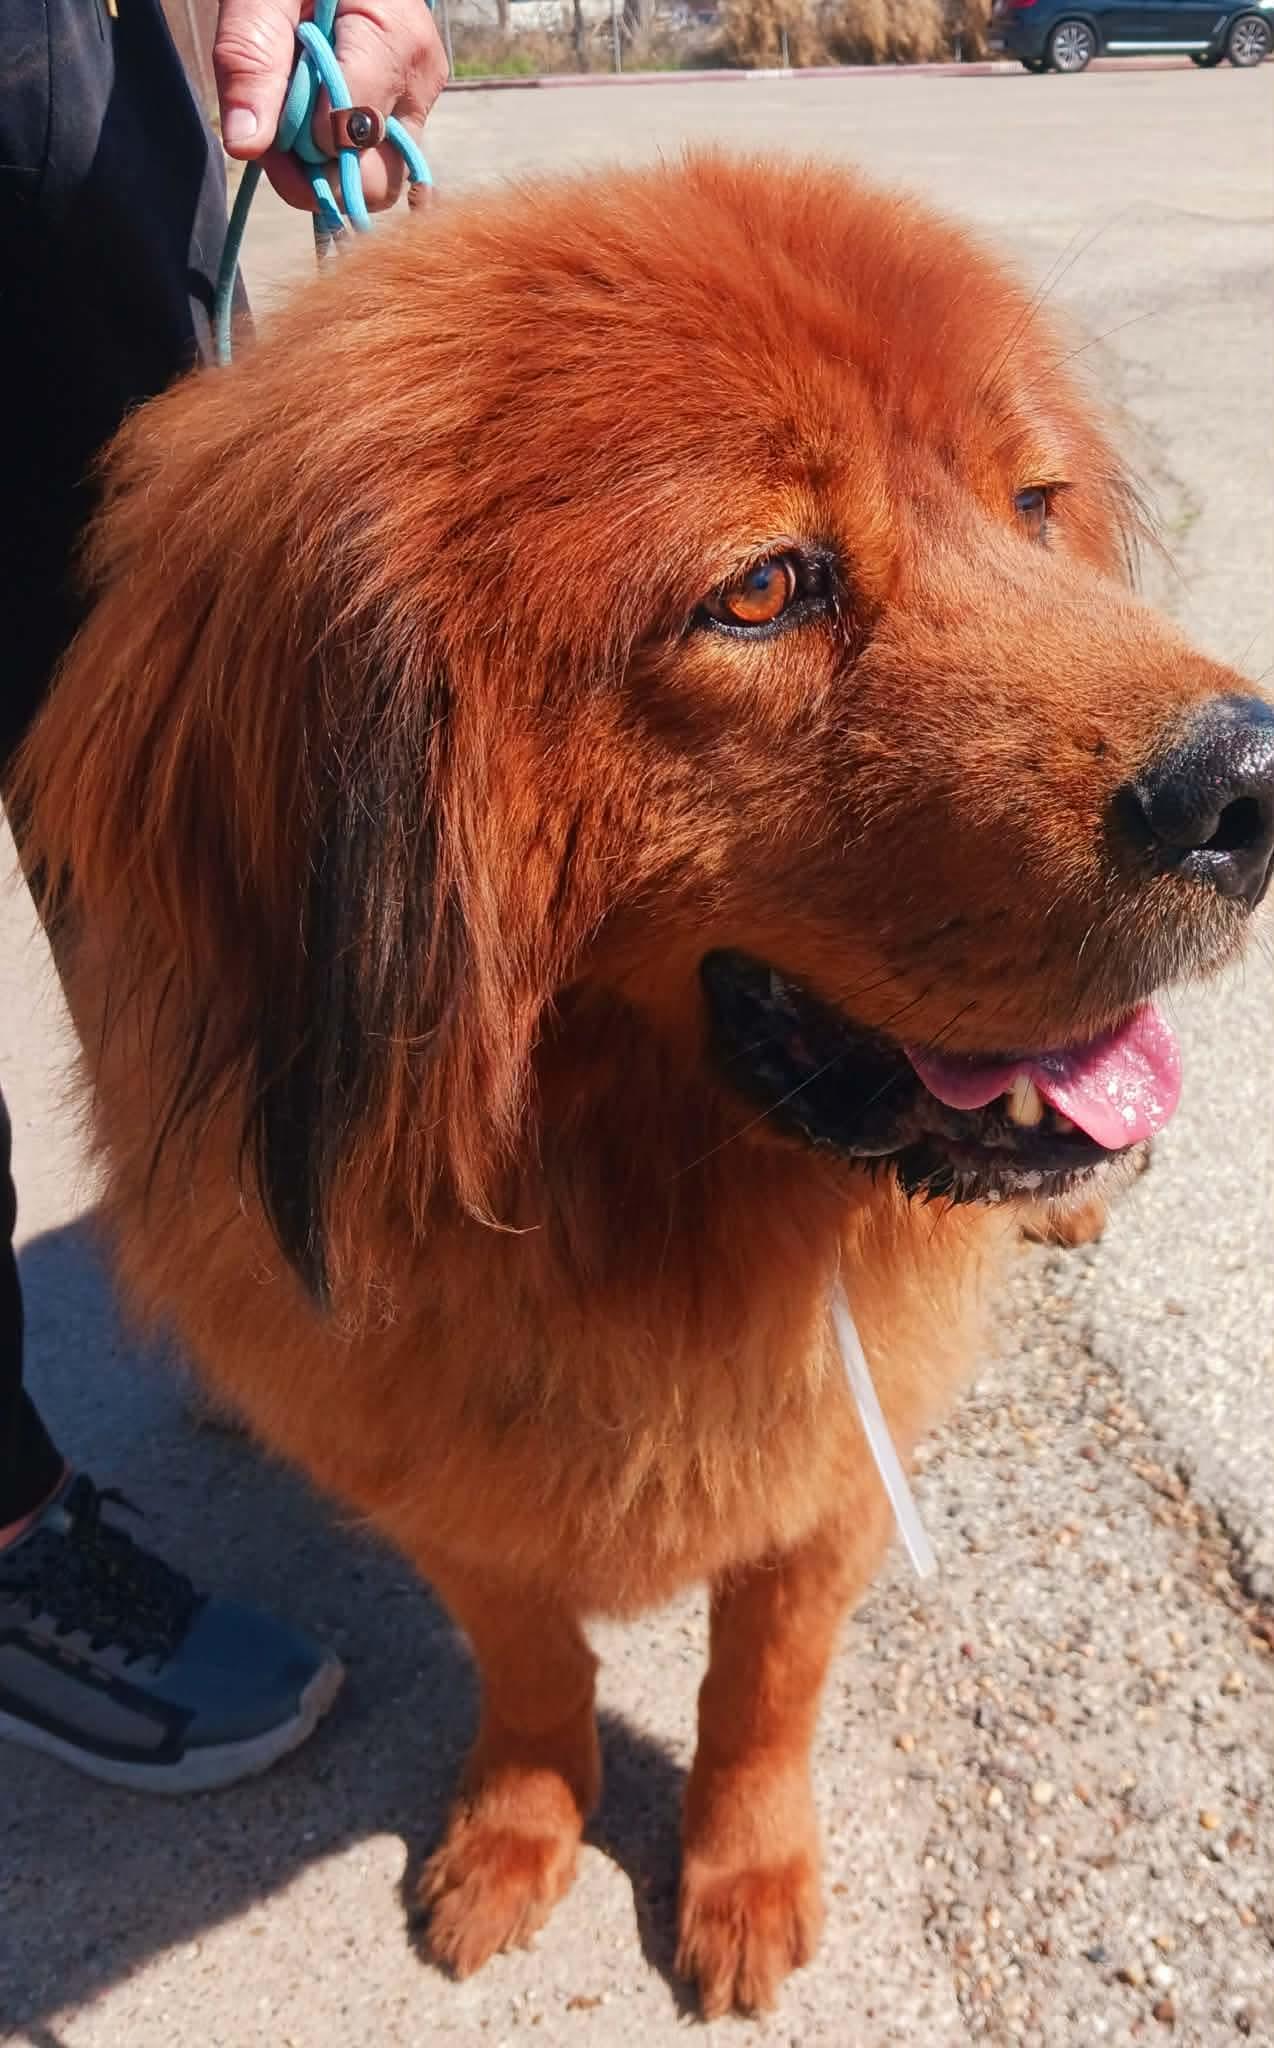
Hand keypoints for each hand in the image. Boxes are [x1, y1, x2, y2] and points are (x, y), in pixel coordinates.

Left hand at [214, 0, 447, 213]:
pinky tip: (315, 119)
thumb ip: (250, 60)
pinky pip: (379, 166)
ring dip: (327, 171)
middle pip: (378, 179)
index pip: (346, 133)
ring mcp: (421, 102)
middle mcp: (419, 79)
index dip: (297, 142)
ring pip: (380, 181)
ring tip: (294, 124)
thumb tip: (246, 142)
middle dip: (318, 173)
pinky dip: (340, 158)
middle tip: (277, 137)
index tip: (264, 116)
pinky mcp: (413, 114)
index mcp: (394, 38)